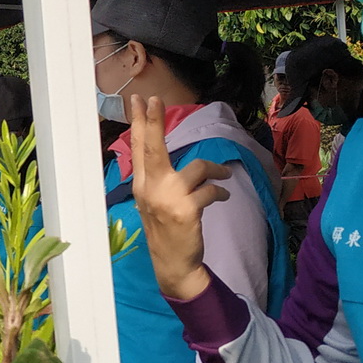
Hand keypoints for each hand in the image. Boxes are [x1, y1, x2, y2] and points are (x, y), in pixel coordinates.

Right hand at [127, 95, 231, 300]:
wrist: (173, 263)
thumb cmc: (165, 229)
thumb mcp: (153, 202)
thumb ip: (156, 179)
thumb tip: (162, 155)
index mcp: (142, 185)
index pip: (139, 148)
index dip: (139, 123)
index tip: (138, 100)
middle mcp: (150, 189)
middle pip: (153, 148)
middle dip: (153, 122)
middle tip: (155, 100)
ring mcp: (168, 199)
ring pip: (197, 168)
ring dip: (216, 170)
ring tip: (224, 175)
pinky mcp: (186, 210)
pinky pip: (210, 190)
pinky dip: (220, 191)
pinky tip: (223, 196)